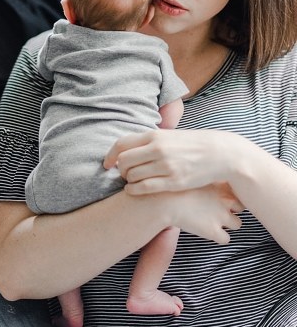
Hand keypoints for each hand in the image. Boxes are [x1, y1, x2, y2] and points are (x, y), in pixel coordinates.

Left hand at [104, 129, 242, 194]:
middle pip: (123, 161)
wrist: (220, 153)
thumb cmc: (192, 145)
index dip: (110, 155)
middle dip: (119, 170)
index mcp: (155, 136)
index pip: (121, 144)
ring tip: (132, 182)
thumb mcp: (169, 136)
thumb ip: (150, 140)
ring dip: (127, 181)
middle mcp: (158, 149)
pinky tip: (133, 190)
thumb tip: (128, 147)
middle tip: (123, 174)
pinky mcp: (173, 182)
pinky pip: (144, 188)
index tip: (106, 164)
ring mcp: (166, 166)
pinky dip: (133, 190)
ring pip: (132, 176)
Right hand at [163, 183, 243, 244]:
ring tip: (211, 221)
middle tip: (216, 209)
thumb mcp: (192, 176)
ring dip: (227, 224)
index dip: (230, 194)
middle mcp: (226, 200)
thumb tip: (204, 177)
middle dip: (231, 209)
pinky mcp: (214, 231)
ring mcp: (221, 216)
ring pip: (237, 224)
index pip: (239, 190)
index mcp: (222, 185)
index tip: (220, 196)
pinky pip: (226, 239)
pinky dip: (218, 237)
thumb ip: (203, 176)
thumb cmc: (173, 188)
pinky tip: (206, 231)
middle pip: (241, 206)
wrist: (163, 201)